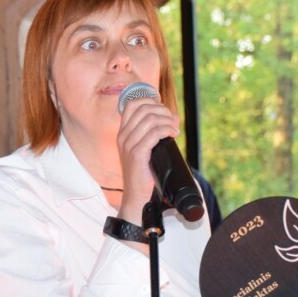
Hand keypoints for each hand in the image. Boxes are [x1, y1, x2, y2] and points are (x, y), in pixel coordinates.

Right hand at [115, 96, 180, 218]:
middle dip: (163, 111)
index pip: (132, 104)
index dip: (150, 101)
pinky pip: (154, 133)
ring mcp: (128, 144)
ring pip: (150, 119)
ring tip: (174, 130)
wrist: (137, 195)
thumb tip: (174, 116)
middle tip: (172, 122)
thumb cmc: (144, 172)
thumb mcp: (148, 148)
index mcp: (123, 132)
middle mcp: (123, 136)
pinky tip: (173, 135)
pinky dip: (167, 130)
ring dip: (167, 121)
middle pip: (144, 108)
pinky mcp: (137, 154)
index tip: (163, 111)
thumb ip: (157, 130)